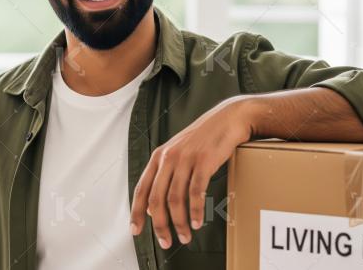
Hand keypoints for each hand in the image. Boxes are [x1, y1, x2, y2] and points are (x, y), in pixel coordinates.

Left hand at [129, 96, 254, 248]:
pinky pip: (196, 192)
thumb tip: (153, 207)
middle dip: (160, 224)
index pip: (141, 189)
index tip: (135, 230)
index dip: (136, 212)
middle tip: (166, 241)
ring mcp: (185, 159)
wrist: (226, 120)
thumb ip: (164, 177)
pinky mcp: (203, 162)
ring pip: (175, 199)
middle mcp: (168, 158)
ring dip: (179, 222)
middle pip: (156, 198)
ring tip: (185, 236)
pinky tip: (198, 221)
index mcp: (158, 157)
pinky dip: (196, 210)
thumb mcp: (177, 153)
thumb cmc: (202, 139)